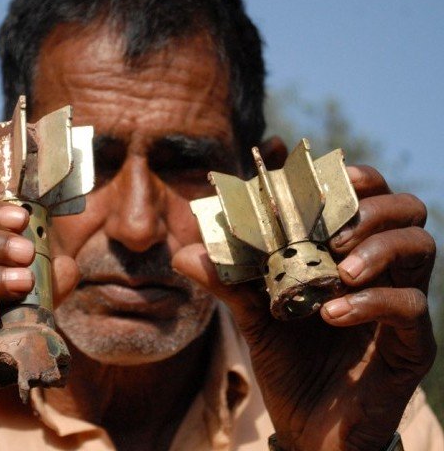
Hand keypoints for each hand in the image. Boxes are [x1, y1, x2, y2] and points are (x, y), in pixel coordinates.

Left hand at [174, 165, 435, 449]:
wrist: (307, 427)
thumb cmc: (287, 362)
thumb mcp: (252, 316)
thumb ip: (228, 282)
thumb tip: (184, 252)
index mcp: (346, 252)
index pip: (366, 195)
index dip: (348, 177)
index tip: (317, 177)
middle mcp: (380, 270)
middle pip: (405, 208)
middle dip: (370, 206)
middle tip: (330, 230)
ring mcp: (400, 304)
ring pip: (420, 246)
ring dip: (377, 247)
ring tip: (338, 269)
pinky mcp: (412, 344)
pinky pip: (412, 306)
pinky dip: (372, 302)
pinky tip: (331, 313)